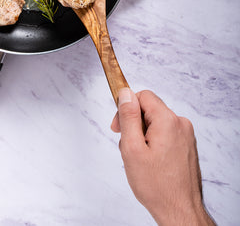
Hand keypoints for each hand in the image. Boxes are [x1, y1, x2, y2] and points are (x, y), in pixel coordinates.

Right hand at [111, 89, 214, 225]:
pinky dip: (154, 142)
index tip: (118, 127)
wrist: (180, 211)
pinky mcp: (187, 145)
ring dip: (143, 135)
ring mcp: (186, 135)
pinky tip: (151, 162)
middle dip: (134, 124)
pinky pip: (165, 133)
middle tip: (128, 147)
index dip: (126, 108)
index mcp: (168, 120)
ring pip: (156, 122)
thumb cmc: (156, 185)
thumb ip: (128, 116)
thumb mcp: (132, 148)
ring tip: (140, 159)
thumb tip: (125, 93)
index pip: (142, 96)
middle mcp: (180, 123)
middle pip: (149, 109)